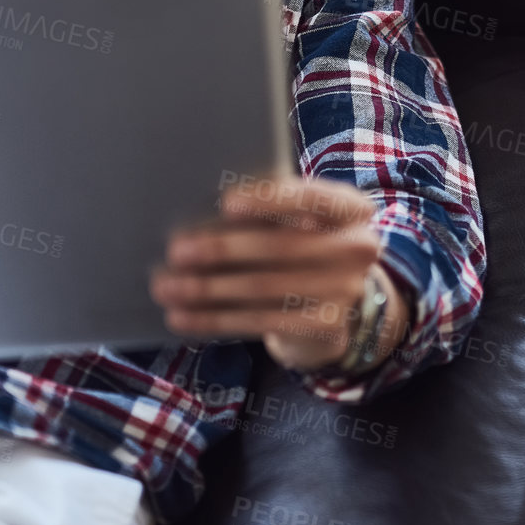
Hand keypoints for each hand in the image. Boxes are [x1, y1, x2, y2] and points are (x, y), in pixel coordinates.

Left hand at [150, 176, 400, 371]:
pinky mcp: (324, 327)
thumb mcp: (300, 222)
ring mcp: (346, 291)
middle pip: (281, 246)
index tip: (226, 203)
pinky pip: (259, 321)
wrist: (333, 308)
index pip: (313, 197)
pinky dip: (214, 318)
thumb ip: (271, 212)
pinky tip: (182, 316)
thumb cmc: (301, 247)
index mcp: (351, 209)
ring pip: (263, 287)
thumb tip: (201, 209)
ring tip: (166, 286)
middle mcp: (358, 248)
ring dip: (207, 288)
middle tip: (177, 250)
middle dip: (223, 249)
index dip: (270, 200)